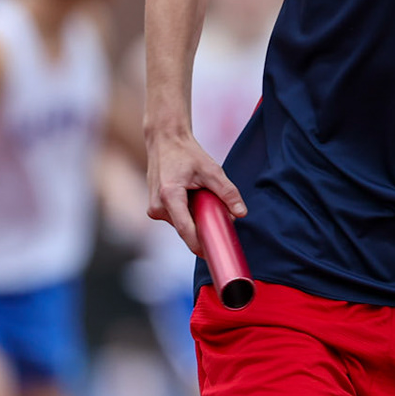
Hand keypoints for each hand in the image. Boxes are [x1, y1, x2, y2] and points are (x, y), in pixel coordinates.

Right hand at [146, 129, 246, 255]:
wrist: (165, 140)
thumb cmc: (187, 153)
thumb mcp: (211, 169)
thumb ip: (227, 191)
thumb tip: (241, 213)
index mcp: (169, 196)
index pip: (186, 230)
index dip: (201, 245)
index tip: (214, 255)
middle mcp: (157, 206)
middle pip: (185, 229)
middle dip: (203, 228)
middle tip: (221, 219)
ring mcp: (153, 208)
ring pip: (181, 224)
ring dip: (195, 218)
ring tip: (203, 197)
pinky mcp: (155, 208)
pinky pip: (176, 218)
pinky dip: (187, 213)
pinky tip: (193, 197)